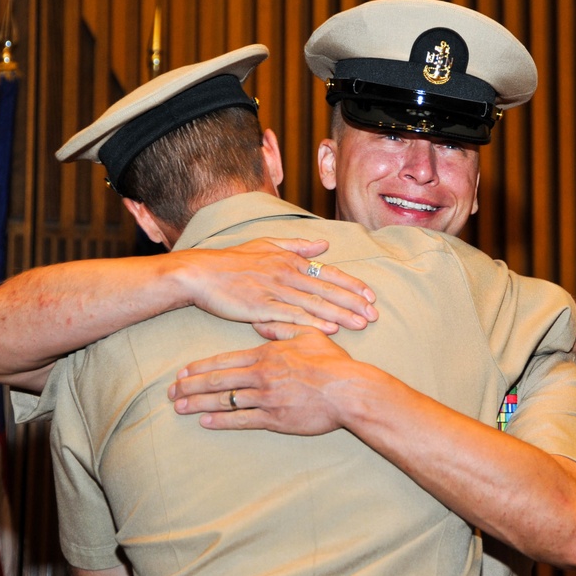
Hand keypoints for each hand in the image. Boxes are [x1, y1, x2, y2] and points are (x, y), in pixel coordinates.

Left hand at [167, 323, 365, 433]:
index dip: (201, 367)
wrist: (348, 390)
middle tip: (171, 392)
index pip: (224, 360)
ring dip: (198, 404)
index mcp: (267, 354)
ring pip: (224, 401)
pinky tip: (206, 421)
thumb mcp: (308, 336)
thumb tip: (262, 324)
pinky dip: (221, 421)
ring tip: (180, 408)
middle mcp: (260, 375)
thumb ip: (282, 329)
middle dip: (191, 386)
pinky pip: (241, 420)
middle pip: (217, 380)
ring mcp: (265, 398)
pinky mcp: (274, 419)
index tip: (183, 372)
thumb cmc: (332, 363)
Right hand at [182, 238, 377, 333]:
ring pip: (314, 304)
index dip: (351, 285)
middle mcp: (286, 274)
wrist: (201, 273)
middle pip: (327, 290)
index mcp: (289, 260)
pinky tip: (328, 331)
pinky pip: (291, 317)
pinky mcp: (260, 308)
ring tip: (360, 324)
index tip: (371, 295)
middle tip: (375, 315)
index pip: (328, 273)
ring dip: (339, 315)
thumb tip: (323, 244)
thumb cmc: (232, 260)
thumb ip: (297, 246)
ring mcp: (273, 291)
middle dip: (353, 303)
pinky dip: (311, 323)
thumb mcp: (267, 245)